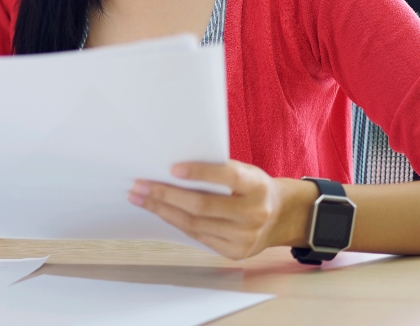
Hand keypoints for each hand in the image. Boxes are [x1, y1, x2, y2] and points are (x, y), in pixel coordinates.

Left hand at [128, 160, 309, 259]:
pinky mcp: (235, 252)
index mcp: (257, 186)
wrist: (280, 217)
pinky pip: (197, 236)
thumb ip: (218, 171)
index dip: (200, 172)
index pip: (228, 176)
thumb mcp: (245, 172)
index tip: (173, 168)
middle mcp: (254, 213)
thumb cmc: (252, 188)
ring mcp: (245, 237)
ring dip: (162, 210)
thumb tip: (172, 169)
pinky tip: (159, 211)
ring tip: (140, 198)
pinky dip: (175, 222)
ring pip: (194, 224)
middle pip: (202, 205)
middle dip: (165, 194)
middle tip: (139, 185)